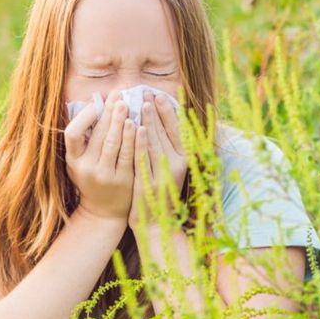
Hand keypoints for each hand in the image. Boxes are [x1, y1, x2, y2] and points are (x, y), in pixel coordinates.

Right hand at [65, 90, 135, 224]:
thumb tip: (95, 105)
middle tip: (117, 94)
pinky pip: (129, 154)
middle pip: (98, 135)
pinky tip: (138, 124)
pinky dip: (133, 138)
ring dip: (121, 121)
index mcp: (73, 161)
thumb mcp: (80, 162)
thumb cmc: (92, 179)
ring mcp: (105, 176)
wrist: (103, 211)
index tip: (96, 103)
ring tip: (127, 104)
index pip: (72, 134)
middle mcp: (86, 169)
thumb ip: (84, 139)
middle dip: (108, 112)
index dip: (84, 117)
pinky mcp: (123, 180)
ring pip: (114, 143)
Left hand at [128, 91, 187, 231]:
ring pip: (155, 142)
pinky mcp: (150, 184)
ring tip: (141, 103)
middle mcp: (177, 166)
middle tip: (146, 92)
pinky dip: (140, 141)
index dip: (168, 112)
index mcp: (184, 161)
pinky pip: (144, 158)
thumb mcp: (168, 171)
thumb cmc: (160, 195)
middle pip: (166, 133)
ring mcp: (163, 175)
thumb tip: (159, 123)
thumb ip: (166, 149)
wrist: (156, 226)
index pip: (177, 131)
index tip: (159, 96)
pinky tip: (135, 127)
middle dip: (156, 111)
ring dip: (148, 121)